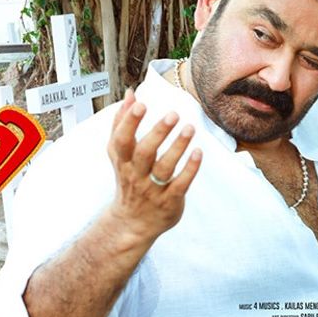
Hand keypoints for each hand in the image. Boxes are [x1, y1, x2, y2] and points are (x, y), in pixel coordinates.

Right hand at [105, 89, 201, 242]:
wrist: (132, 222)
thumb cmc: (128, 178)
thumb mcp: (119, 154)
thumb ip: (122, 123)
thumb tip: (130, 93)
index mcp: (122, 161)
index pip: (122, 140)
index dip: (129, 122)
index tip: (140, 103)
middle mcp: (136, 174)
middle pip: (145, 152)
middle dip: (158, 132)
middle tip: (173, 114)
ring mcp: (153, 189)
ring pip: (164, 167)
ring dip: (178, 147)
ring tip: (190, 128)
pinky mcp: (170, 200)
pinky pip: (181, 184)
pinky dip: (190, 169)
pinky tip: (198, 152)